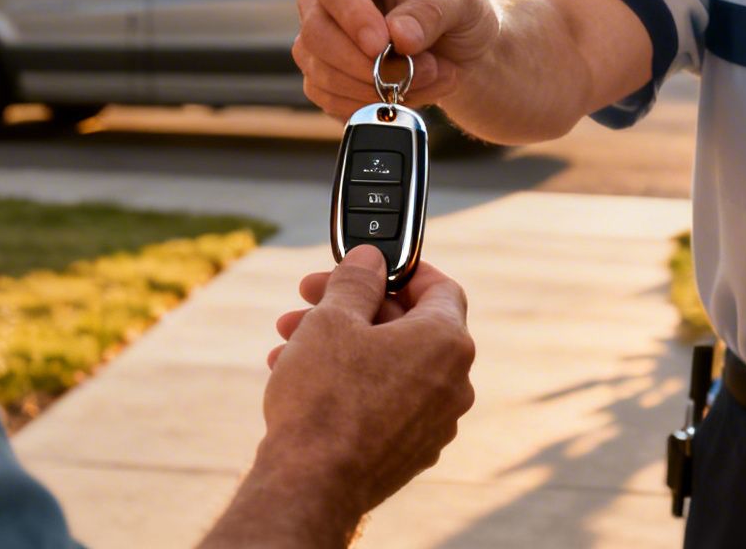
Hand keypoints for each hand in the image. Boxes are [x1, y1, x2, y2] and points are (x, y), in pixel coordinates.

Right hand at [203, 246, 474, 547]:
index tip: (369, 266)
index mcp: (447, 343)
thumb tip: (371, 259)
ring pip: (391, 365)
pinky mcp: (410, 451)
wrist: (310, 485)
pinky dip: (353, 384)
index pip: (440, 287)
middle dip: (355, 309)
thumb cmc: (324, 399)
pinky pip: (386, 402)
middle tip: (311, 301)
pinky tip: (306, 380)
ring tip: (291, 342)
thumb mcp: (333, 319)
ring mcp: (434, 423)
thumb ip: (357, 280)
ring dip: (345, 346)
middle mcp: (454, 385)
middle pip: (408, 326)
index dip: (402, 270)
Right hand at [293, 0, 500, 117]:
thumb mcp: (462, 0)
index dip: (354, 19)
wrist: (462, 53)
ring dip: (376, 89)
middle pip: (316, 33)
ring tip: (428, 81)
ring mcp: (321, 40)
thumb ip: (432, 12)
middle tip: (421, 71)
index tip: (382, 46)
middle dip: (366, 65)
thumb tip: (399, 36)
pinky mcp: (324, 77)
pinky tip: (405, 97)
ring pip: (320, 73)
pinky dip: (371, 107)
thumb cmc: (459, 13)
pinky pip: (329, 99)